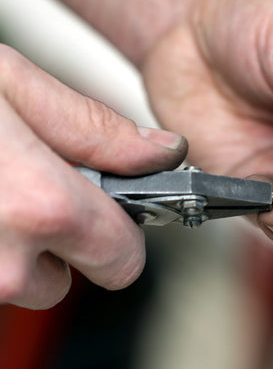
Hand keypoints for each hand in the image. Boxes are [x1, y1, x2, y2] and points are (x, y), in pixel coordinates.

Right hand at [0, 45, 186, 307]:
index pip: (123, 261)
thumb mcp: (10, 85)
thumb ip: (94, 128)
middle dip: (64, 244)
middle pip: (73, 279)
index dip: (115, 233)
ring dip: (20, 249)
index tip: (100, 210)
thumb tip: (160, 154)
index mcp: (40, 208)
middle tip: (32, 195)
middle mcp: (5, 265)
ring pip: (28, 283)